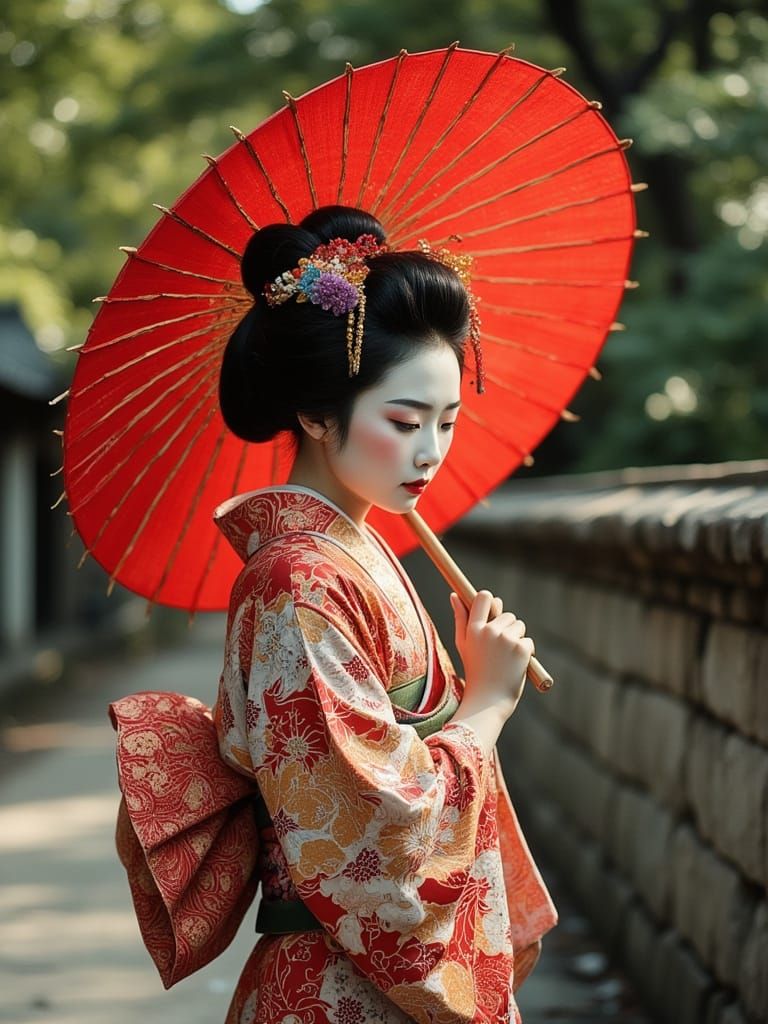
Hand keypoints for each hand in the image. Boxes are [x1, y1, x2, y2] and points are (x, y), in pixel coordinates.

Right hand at [449, 589, 533, 719]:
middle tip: (498, 649)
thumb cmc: (475, 672)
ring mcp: (506, 639)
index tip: (493, 609)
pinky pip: (528, 641)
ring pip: (519, 626)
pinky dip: (526, 651)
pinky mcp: (521, 648)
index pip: (484, 597)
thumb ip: (460, 618)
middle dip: (506, 627)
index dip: (491, 601)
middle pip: (506, 613)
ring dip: (517, 638)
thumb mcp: (463, 645)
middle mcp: (489, 631)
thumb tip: (454, 595)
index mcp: (473, 628)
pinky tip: (516, 664)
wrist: (488, 701)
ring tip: (506, 657)